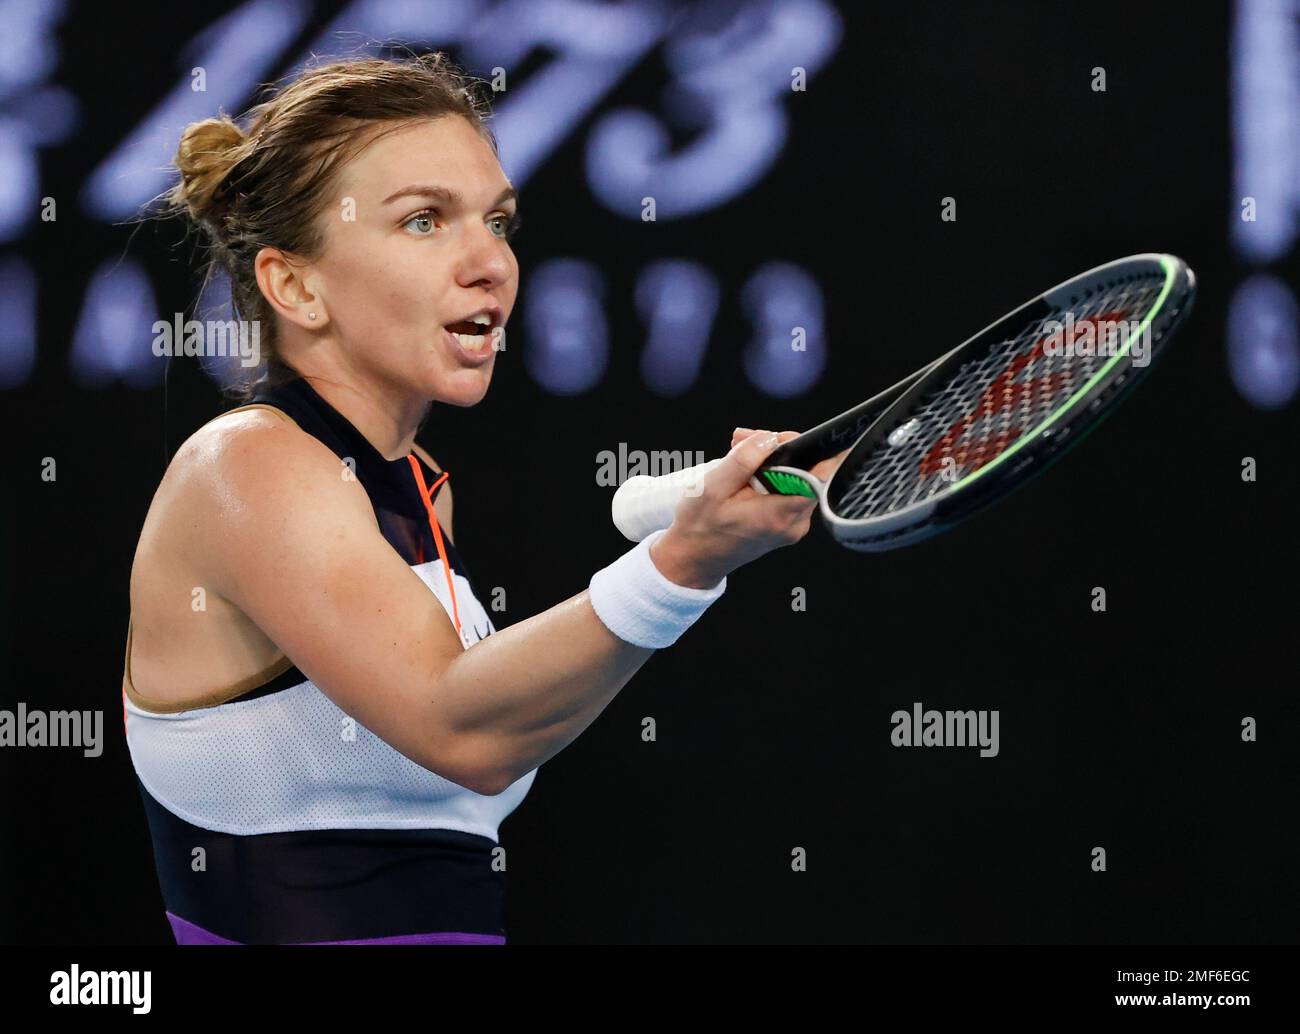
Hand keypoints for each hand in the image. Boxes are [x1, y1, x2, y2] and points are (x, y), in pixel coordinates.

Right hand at [648, 428, 842, 588]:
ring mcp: (793, 526)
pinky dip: (770, 477)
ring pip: (797, 480)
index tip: (780, 440)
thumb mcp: (712, 488)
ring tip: (738, 456)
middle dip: (778, 450)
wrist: (694, 557)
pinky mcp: (787, 525)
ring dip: (771, 462)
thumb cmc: (699, 527)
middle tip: (745, 441)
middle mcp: (793, 523)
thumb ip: (742, 460)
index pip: (819, 476)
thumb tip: (768, 439)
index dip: (805, 449)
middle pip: (807, 473)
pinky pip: (788, 492)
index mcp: (779, 515)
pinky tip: (745, 473)